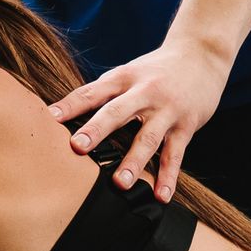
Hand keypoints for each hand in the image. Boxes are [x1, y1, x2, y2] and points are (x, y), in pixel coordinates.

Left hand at [50, 34, 231, 201]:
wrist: (202, 54)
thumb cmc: (156, 70)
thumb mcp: (128, 73)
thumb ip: (101, 93)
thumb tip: (62, 115)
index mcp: (123, 78)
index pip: (92, 92)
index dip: (70, 104)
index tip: (48, 118)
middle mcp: (144, 92)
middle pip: (118, 111)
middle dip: (97, 129)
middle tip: (77, 147)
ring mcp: (167, 110)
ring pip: (149, 138)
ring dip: (134, 161)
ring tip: (120, 184)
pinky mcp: (187, 125)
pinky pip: (176, 155)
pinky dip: (168, 177)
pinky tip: (161, 196)